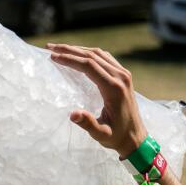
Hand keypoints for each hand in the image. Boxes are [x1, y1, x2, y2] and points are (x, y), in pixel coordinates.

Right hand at [47, 43, 147, 157]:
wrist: (136, 137)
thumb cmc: (117, 136)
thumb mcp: (102, 134)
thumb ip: (88, 124)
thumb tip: (72, 114)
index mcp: (114, 88)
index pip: (89, 66)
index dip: (70, 59)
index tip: (53, 57)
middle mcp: (120, 77)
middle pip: (92, 55)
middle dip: (69, 50)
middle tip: (50, 47)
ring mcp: (123, 74)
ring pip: (99, 54)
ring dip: (78, 49)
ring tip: (60, 48)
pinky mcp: (123, 75)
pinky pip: (105, 57)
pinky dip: (89, 53)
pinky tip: (78, 54)